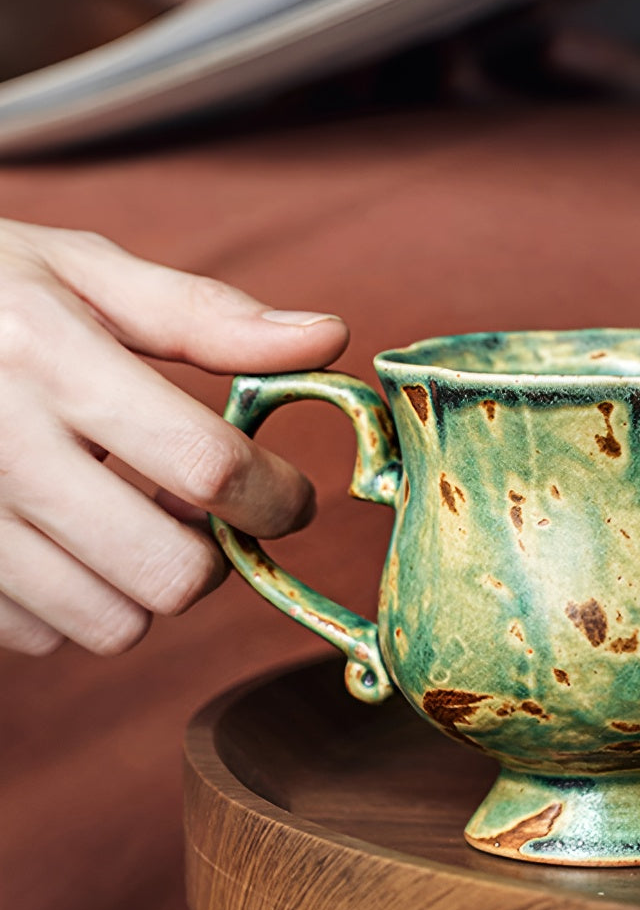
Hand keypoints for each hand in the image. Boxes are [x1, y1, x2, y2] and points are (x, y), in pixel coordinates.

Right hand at [0, 219, 348, 655]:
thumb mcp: (83, 274)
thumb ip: (207, 315)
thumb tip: (329, 339)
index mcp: (49, 357)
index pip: (207, 467)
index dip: (276, 496)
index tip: (288, 494)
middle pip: (169, 574)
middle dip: (215, 556)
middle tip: (207, 517)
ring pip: (111, 623)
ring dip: (148, 587)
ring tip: (132, 523)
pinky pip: (41, 635)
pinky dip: (75, 604)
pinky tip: (64, 541)